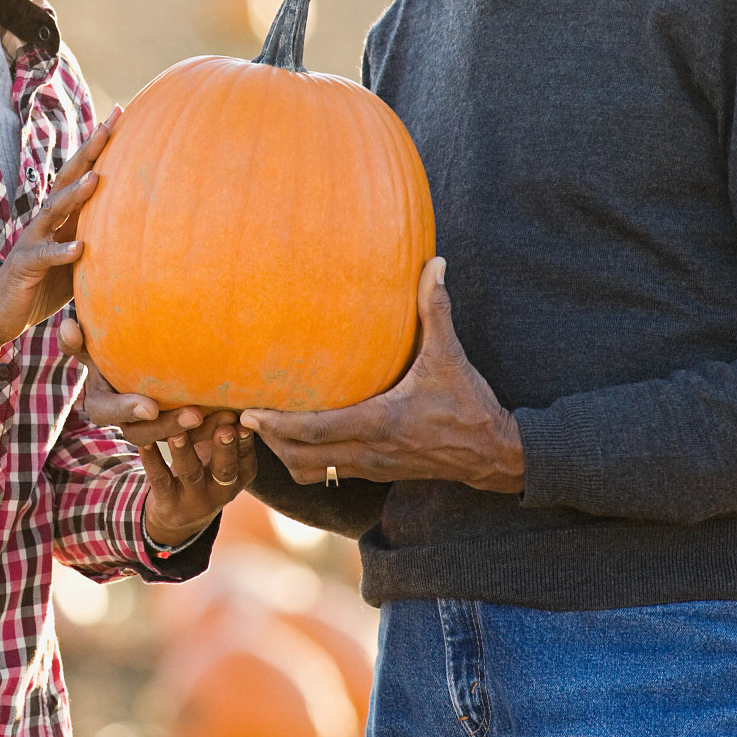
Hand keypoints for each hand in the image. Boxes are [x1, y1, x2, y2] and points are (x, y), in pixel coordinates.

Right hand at [0, 107, 119, 351]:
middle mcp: (45, 221)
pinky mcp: (24, 266)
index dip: (99, 147)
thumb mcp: (75, 261)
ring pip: (54, 211)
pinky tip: (80, 247)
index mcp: (60, 218)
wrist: (0, 312)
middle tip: (109, 125)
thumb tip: (138, 234)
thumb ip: (97, 243)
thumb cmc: (42, 286)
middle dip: (88, 152)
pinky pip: (44, 257)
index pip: (81, 175)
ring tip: (96, 179)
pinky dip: (62, 252)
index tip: (120, 116)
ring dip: (74, 194)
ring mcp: (32, 241)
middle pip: (67, 180)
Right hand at [58, 315, 208, 445]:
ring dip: (197, 433)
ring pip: (172, 442)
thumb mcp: (97, 346)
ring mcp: (153, 432)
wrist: (154, 360)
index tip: (150, 406)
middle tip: (194, 413)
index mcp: (102, 401)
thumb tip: (67, 325)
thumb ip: (81, 340)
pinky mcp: (180, 436)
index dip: (127, 410)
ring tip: (222, 417)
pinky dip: (216, 432)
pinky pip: (196, 442)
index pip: (105, 412)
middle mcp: (126, 421)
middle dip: (167, 426)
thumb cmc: (116, 350)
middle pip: (141, 434)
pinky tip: (238, 418)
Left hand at [141, 408, 255, 544]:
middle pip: (225, 470)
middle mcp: (221, 492)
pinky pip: (160, 479)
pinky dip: (152, 459)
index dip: (245, 442)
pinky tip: (144, 442)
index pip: (246, 459)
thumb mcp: (217, 456)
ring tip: (177, 432)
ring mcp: (194, 501)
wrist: (178, 517)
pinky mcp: (168, 504)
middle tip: (224, 427)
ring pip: (190, 474)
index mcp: (239, 477)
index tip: (244, 420)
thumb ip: (222, 431)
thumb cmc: (204, 471)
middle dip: (225, 449)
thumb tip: (227, 400)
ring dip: (184, 452)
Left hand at [239, 257, 524, 493]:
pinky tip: (296, 437)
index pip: (313, 431)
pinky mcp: (375, 473)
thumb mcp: (450, 356)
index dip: (276, 425)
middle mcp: (367, 451)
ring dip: (284, 453)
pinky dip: (305, 460)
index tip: (248, 411)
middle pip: (299, 457)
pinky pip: (327, 474)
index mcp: (378, 423)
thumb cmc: (468, 403)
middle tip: (243, 416)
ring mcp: (370, 466)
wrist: (493, 454)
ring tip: (265, 427)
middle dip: (268, 441)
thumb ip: (436, 309)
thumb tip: (435, 262)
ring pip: (309, 471)